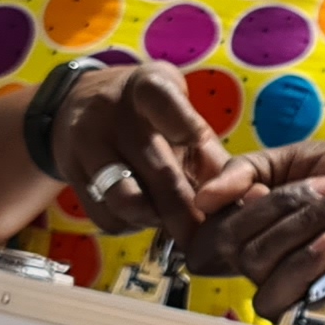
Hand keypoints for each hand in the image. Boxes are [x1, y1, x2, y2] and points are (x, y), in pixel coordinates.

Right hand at [56, 66, 238, 235]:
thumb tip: (252, 195)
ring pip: (126, 199)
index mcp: (146, 88)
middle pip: (155, 169)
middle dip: (186, 209)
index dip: (182, 124)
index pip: (162, 101)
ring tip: (173, 223)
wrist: (77, 104)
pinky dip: (130, 226)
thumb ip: (207, 151)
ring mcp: (87, 143)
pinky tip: (143, 216)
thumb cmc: (146, 113)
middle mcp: (111, 113)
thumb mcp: (176, 112)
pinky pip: (106, 217)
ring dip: (156, 220)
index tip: (200, 143)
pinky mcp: (72, 173)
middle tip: (209, 235)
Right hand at [179, 141, 324, 316]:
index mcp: (267, 218)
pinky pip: (274, 301)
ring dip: (297, 228)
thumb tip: (201, 196)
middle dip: (276, 207)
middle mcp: (274, 251)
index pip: (211, 221)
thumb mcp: (307, 157)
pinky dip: (299, 267)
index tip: (259, 183)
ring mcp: (294, 281)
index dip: (226, 202)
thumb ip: (250, 170)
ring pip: (252, 265)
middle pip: (228, 242)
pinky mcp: (316, 311)